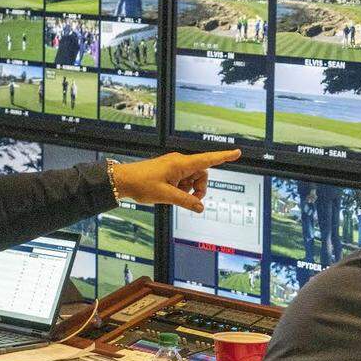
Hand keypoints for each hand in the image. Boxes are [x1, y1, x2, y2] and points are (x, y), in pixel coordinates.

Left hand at [110, 149, 240, 211]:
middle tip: (189, 200)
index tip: (237, 153)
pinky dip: (181, 189)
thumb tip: (200, 207)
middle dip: (199, 188)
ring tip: (175, 196)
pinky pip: (183, 181)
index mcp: (180, 163)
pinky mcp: (169, 172)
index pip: (207, 159)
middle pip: (201, 174)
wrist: (123, 181)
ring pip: (192, 179)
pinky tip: (170, 194)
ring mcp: (174, 167)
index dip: (223, 157)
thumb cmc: (141, 183)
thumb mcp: (166, 196)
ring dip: (189, 190)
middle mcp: (179, 162)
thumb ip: (185, 202)